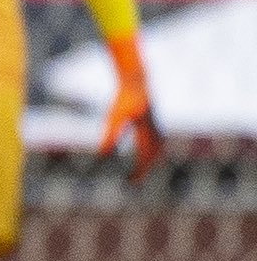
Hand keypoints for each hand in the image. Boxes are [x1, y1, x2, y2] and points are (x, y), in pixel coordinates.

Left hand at [98, 33, 161, 181]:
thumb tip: (103, 156)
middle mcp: (155, 129)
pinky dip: (152, 149)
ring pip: (157, 147)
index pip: (144, 156)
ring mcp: (156, 124)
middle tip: (135, 181)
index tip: (130, 181)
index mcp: (148, 132)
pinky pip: (156, 139)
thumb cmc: (124, 98)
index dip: (138, 170)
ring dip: (150, 159)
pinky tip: (143, 151)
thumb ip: (111, 136)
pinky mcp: (153, 119)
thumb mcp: (114, 118)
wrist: (136, 79)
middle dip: (145, 167)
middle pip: (154, 154)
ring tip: (141, 170)